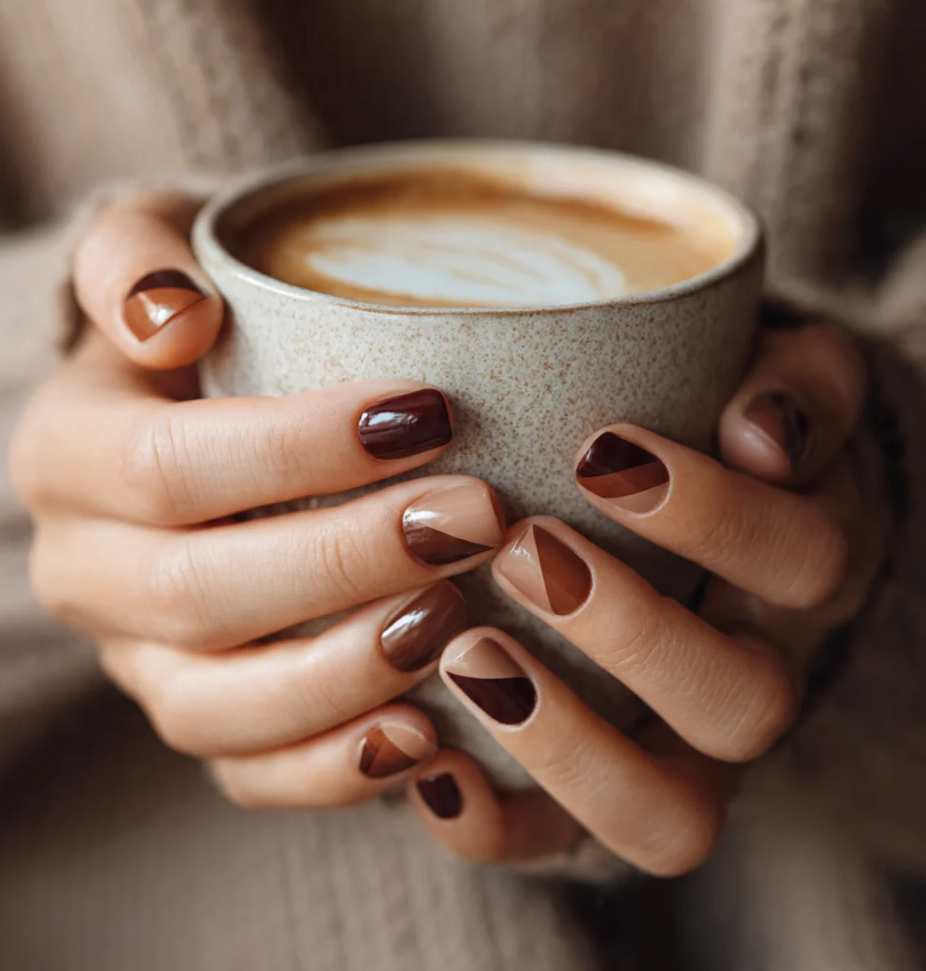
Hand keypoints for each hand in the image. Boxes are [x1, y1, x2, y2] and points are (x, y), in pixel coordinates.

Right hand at [11, 195, 505, 807]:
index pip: (170, 465)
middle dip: (345, 562)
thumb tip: (174, 316)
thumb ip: (136, 257)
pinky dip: (331, 770)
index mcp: (66, 455)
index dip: (296, 449)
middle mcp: (84, 570)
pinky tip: (427, 738)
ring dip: (343, 674)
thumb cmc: (201, 322)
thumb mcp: (150, 247)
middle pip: (198, 593)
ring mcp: (136, 659)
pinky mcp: (197, 712)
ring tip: (455, 621)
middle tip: (473, 518)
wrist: (191, 411)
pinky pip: (246, 773)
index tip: (426, 412)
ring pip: (215, 707)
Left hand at [408, 324, 884, 876]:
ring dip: (565, 743)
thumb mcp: (775, 380)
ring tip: (467, 655)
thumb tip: (761, 429)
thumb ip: (795, 386)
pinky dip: (494, 824)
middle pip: (744, 704)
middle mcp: (753, 677)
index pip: (804, 561)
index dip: (715, 517)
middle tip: (521, 552)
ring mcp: (677, 755)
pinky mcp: (592, 802)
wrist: (676, 522)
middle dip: (631, 630)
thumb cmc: (707, 433)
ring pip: (668, 813)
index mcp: (802, 570)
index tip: (600, 453)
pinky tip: (426, 765)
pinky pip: (558, 849)